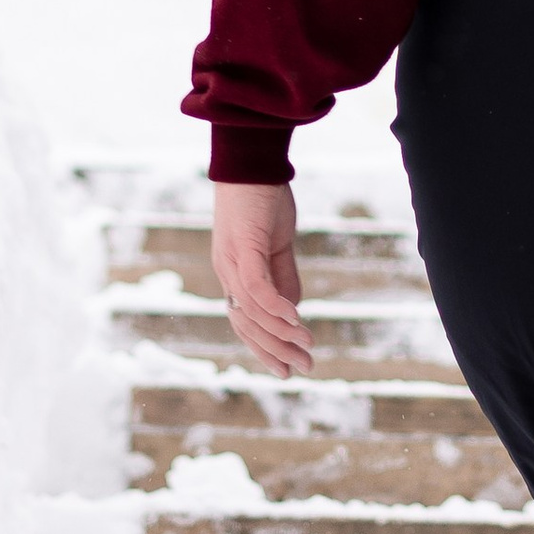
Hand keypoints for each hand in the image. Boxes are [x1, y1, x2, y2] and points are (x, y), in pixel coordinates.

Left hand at [208, 180, 311, 376]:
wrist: (252, 162)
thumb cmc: (262, 199)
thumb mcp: (276, 244)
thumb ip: (283, 276)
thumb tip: (292, 311)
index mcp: (233, 274)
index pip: (244, 323)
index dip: (264, 349)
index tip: (286, 371)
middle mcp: (226, 273)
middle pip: (246, 325)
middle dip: (274, 352)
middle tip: (303, 368)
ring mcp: (232, 261)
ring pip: (253, 311)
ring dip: (281, 334)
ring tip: (307, 347)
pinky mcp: (243, 247)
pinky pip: (257, 287)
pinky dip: (275, 307)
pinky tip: (296, 320)